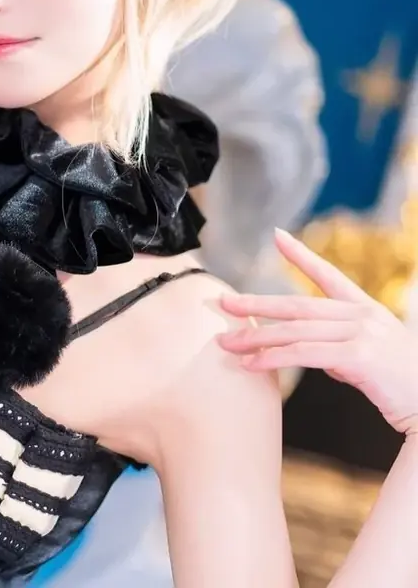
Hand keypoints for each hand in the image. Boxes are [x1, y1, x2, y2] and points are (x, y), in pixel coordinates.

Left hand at [217, 228, 417, 436]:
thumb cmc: (404, 388)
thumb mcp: (372, 358)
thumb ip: (340, 348)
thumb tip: (310, 352)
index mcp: (366, 309)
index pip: (328, 275)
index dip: (301, 255)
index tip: (277, 235)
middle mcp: (362, 315)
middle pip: (297, 306)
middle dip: (256, 304)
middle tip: (224, 303)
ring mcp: (361, 333)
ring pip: (294, 331)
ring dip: (256, 338)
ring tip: (227, 344)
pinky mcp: (359, 355)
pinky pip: (304, 355)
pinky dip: (273, 359)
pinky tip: (251, 365)